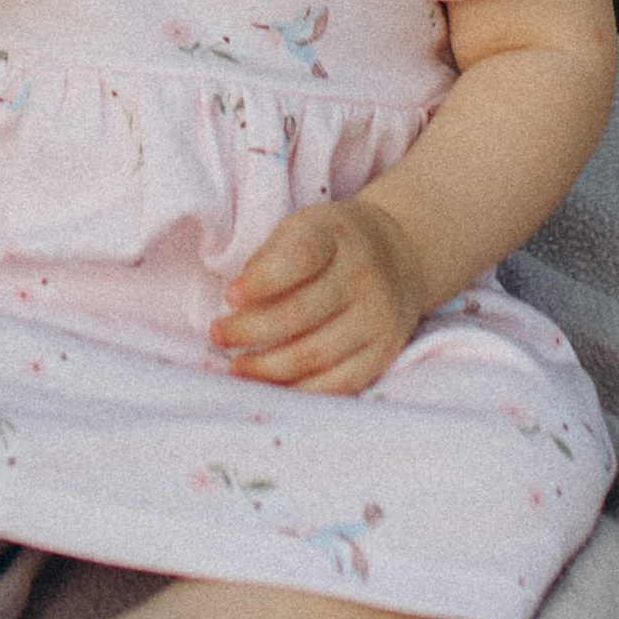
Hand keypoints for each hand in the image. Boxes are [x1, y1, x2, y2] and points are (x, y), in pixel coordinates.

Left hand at [211, 197, 424, 395]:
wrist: (399, 253)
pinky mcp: (383, 352)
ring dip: (268, 368)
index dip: (261, 281)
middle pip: (301, 313)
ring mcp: (377, 317)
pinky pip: (339, 383)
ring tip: (237, 367)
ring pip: (316, 355)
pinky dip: (301, 390)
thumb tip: (237, 304)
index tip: (229, 296)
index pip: (300, 257)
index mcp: (336, 235)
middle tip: (218, 334)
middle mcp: (362, 275)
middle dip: (250, 330)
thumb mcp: (302, 228)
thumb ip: (270, 258)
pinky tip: (273, 387)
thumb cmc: (332, 243)